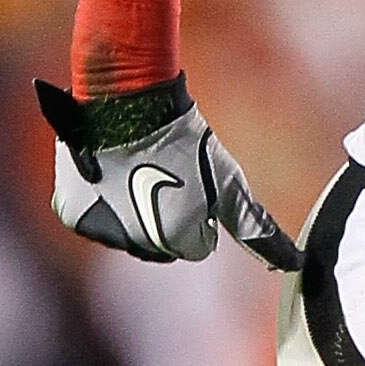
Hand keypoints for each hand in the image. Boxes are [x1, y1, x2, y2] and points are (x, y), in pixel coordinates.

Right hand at [34, 75, 300, 270]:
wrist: (126, 101)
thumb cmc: (185, 141)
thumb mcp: (228, 184)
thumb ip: (256, 229)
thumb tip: (292, 264)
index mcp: (176, 239)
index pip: (196, 247)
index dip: (199, 214)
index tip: (190, 183)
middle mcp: (137, 243)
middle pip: (160, 247)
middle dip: (164, 217)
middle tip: (163, 175)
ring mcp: (101, 230)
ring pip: (127, 236)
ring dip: (132, 213)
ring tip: (136, 173)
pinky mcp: (72, 215)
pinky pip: (95, 220)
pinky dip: (101, 203)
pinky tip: (108, 176)